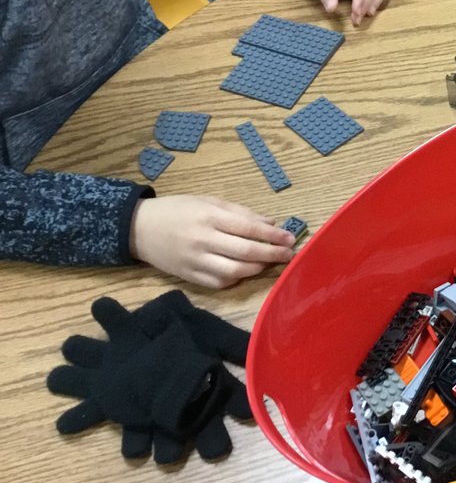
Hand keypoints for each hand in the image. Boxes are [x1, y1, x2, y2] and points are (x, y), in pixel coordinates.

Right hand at [128, 196, 293, 288]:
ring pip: (236, 271)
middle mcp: (203, 240)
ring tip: (268, 262)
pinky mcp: (190, 276)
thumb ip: (240, 211)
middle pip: (246, 252)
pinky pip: (220, 282)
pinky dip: (237, 278)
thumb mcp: (207, 201)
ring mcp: (195, 261)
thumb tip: (271, 222)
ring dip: (258, 268)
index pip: (249, 228)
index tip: (290, 238)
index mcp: (209, 216)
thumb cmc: (177, 210)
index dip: (273, 235)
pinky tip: (245, 270)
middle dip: (273, 254)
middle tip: (289, 254)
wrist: (138, 228)